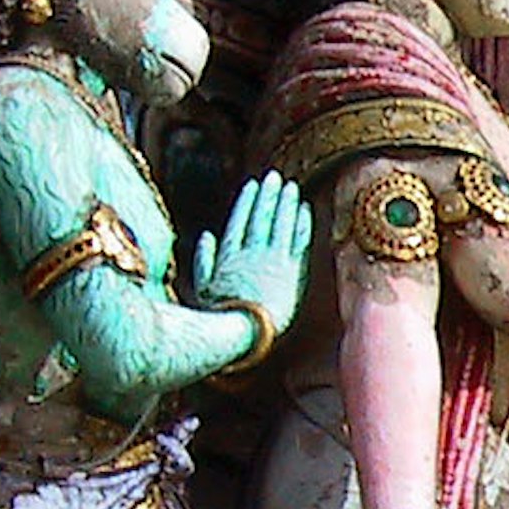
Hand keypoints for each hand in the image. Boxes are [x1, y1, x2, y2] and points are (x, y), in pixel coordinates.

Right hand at [193, 172, 312, 336]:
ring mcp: (274, 261)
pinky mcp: (293, 272)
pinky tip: (305, 209)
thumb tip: (207, 235)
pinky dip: (302, 224)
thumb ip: (204, 260)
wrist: (244, 331)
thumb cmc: (219, 314)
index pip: (240, 220)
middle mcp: (252, 253)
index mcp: (229, 255)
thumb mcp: (202, 287)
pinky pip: (299, 242)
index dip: (248, 201)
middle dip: (269, 195)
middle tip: (275, 177)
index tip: (253, 185)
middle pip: (262, 217)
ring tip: (292, 187)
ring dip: (287, 203)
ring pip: (281, 225)